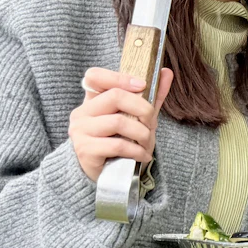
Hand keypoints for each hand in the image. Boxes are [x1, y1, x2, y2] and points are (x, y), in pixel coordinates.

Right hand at [70, 67, 173, 181]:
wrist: (105, 174)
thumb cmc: (120, 141)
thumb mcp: (137, 117)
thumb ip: (151, 96)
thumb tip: (166, 72)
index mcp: (92, 100)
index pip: (94, 76)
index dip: (119, 77)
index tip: (143, 85)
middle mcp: (82, 113)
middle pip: (115, 96)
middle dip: (143, 109)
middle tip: (152, 123)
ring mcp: (81, 131)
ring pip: (119, 122)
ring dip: (143, 134)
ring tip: (148, 143)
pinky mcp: (85, 150)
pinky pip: (118, 145)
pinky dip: (137, 151)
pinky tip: (143, 156)